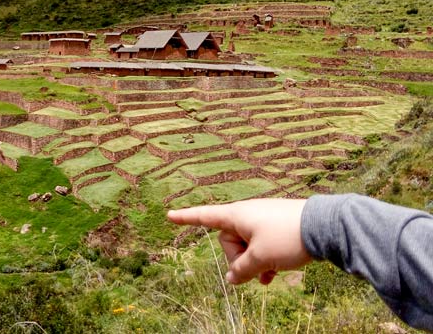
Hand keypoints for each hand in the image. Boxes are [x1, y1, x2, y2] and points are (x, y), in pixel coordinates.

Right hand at [167, 198, 312, 284]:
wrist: (325, 227)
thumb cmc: (287, 238)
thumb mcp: (260, 258)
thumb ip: (241, 270)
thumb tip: (232, 279)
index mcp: (237, 215)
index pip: (205, 216)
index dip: (186, 218)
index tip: (169, 215)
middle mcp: (247, 214)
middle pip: (229, 240)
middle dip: (238, 259)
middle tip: (256, 269)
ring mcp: (262, 220)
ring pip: (247, 246)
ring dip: (253, 262)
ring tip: (269, 275)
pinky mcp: (277, 226)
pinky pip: (261, 245)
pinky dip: (264, 259)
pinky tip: (275, 274)